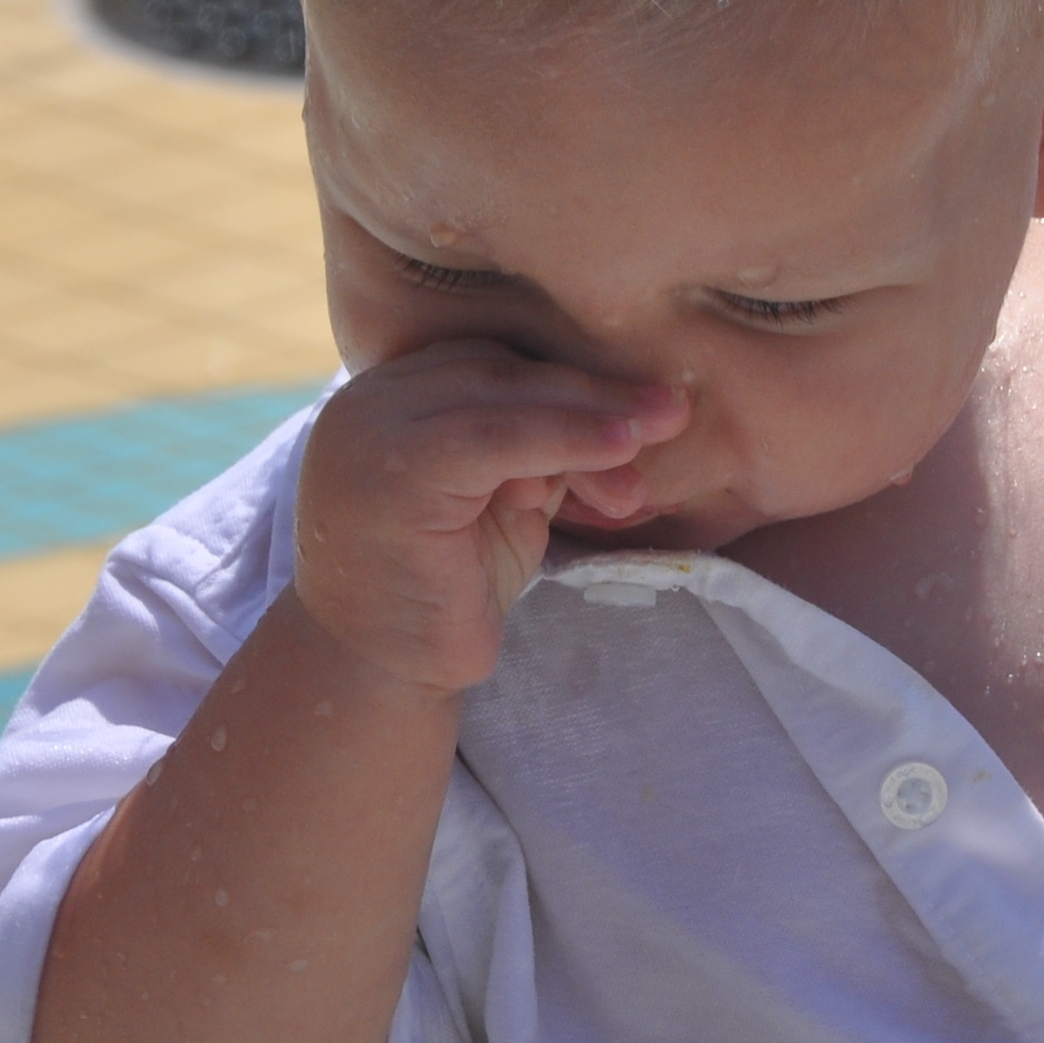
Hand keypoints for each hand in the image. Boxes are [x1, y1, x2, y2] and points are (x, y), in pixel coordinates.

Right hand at [290, 339, 686, 690]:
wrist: (375, 675)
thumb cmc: (443, 592)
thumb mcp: (504, 503)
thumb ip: (542, 452)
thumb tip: (630, 415)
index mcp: (393, 399)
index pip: (495, 367)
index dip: (574, 385)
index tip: (649, 409)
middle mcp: (370, 401)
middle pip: (502, 373)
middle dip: (593, 396)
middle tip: (673, 414)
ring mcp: (371, 430)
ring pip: (505, 398)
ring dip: (590, 418)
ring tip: (655, 437)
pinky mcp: (391, 470)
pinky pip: (495, 439)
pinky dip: (566, 439)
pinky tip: (621, 451)